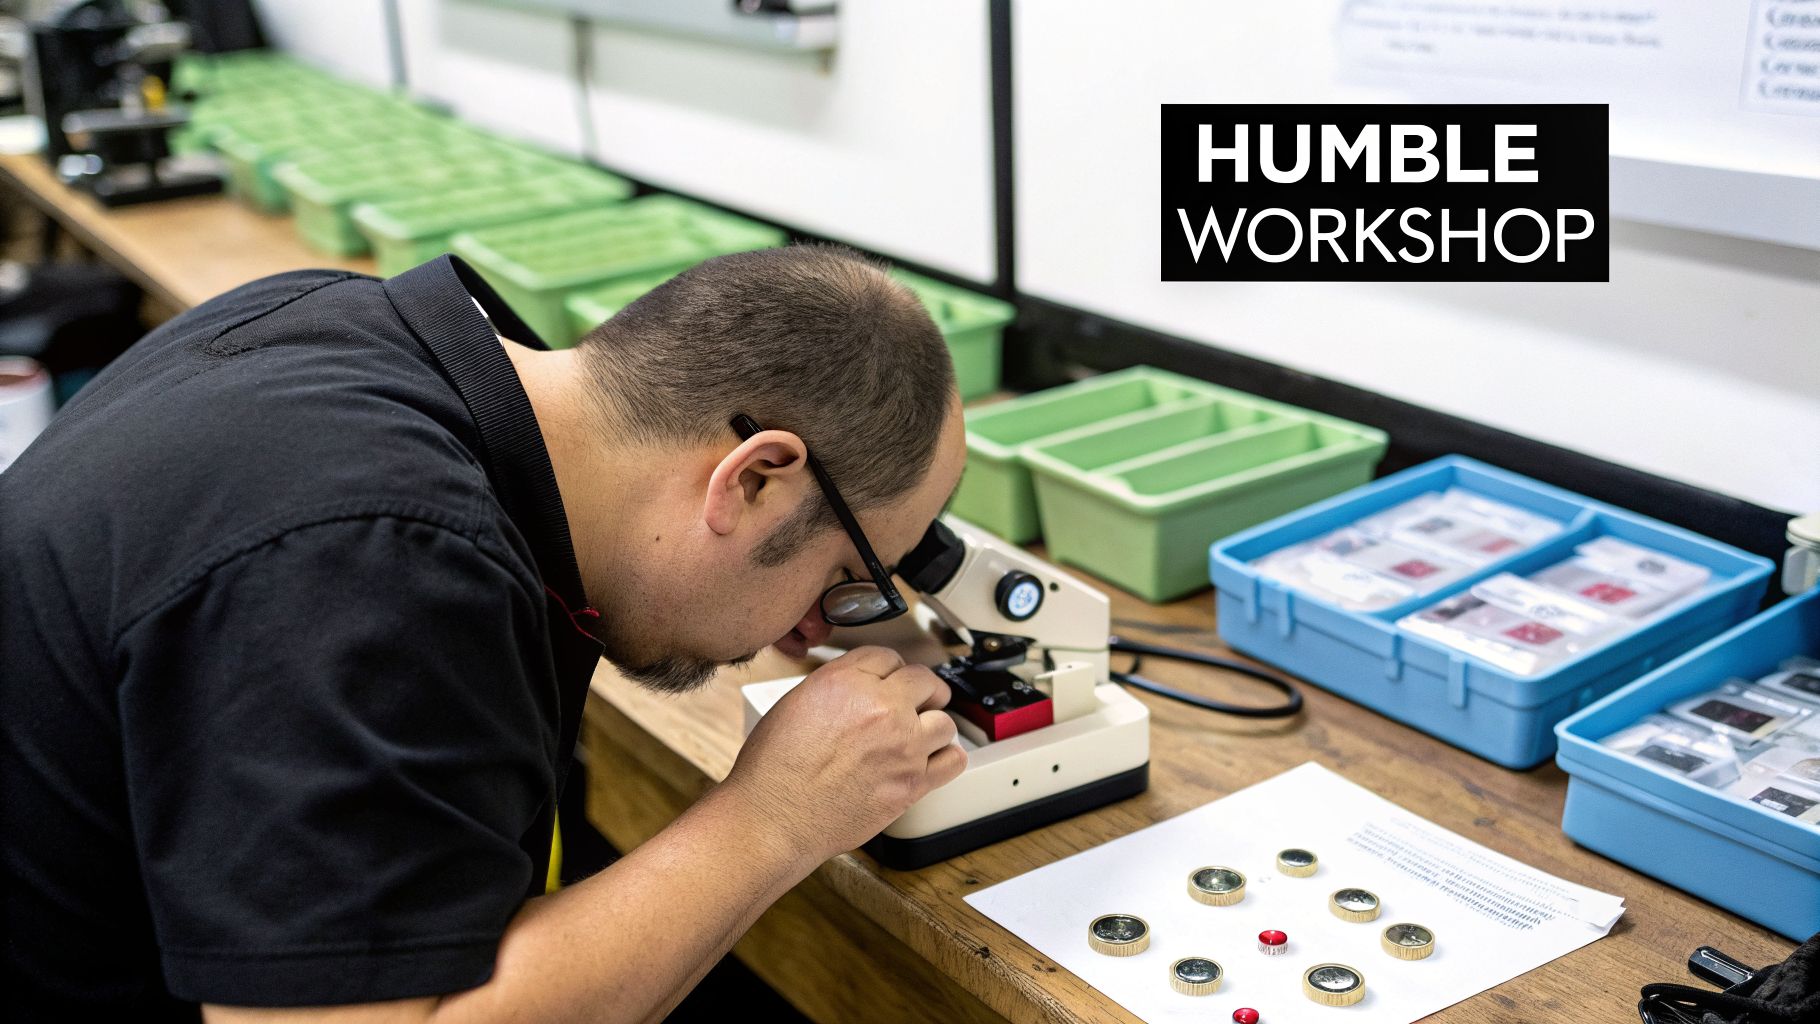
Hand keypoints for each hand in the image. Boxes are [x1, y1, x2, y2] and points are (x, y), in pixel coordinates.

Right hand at [721, 646, 966, 863]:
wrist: (776, 817)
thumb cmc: (774, 770)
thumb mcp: (795, 704)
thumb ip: (836, 689)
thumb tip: (859, 689)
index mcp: (845, 682)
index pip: (887, 656)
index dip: (891, 669)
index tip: (893, 680)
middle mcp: (879, 707)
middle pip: (924, 680)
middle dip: (921, 690)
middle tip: (918, 701)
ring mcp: (902, 745)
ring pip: (944, 721)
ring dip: (933, 727)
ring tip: (919, 737)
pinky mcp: (912, 782)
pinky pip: (953, 760)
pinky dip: (946, 758)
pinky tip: (934, 760)